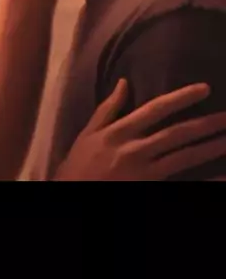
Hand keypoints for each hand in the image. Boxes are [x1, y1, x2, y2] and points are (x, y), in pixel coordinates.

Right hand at [53, 79, 225, 180]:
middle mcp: (135, 150)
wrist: (69, 195)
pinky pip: (183, 184)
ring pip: (184, 157)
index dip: (182, 98)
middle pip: (177, 133)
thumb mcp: (87, 135)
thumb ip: (107, 109)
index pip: (156, 109)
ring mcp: (144, 172)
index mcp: (119, 132)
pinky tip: (222, 175)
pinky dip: (205, 181)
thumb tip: (124, 82)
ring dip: (210, 148)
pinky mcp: (149, 188)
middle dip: (206, 124)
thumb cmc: (77, 167)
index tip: (205, 89)